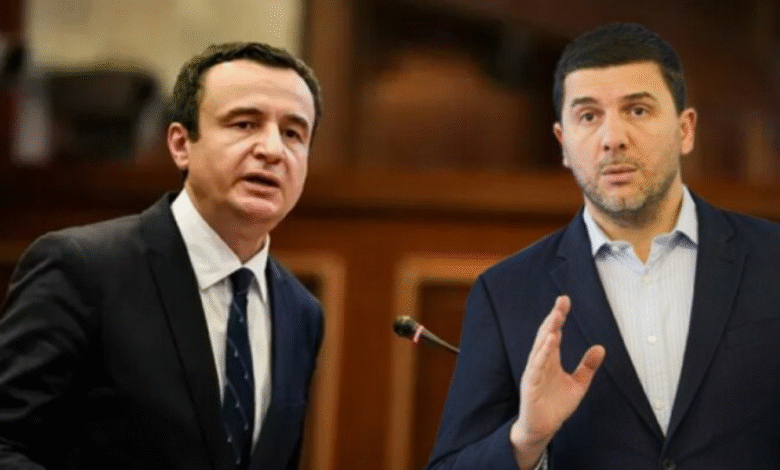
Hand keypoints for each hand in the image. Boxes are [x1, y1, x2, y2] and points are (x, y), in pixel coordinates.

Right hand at [510, 295, 604, 468]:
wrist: (542, 428)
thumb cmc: (556, 406)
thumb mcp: (578, 384)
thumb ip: (587, 366)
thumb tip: (600, 347)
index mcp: (550, 359)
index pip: (554, 333)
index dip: (559, 317)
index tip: (565, 301)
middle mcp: (540, 362)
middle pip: (546, 334)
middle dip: (554, 317)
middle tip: (562, 301)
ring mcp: (534, 372)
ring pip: (540, 347)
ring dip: (548, 331)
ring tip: (556, 316)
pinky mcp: (531, 384)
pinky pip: (536, 365)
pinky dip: (542, 352)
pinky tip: (549, 340)